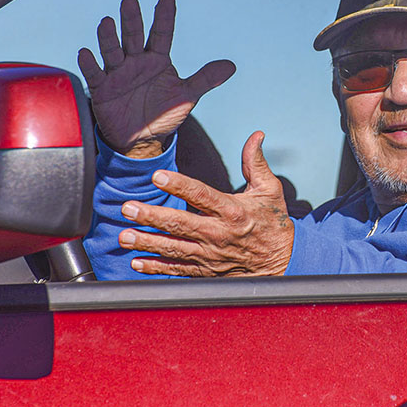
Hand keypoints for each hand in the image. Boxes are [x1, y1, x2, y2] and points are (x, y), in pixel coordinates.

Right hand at [77, 0, 234, 157]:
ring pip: (112, 51)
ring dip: (108, 37)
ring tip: (107, 22)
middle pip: (134, 36)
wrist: (142, 140)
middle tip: (130, 0)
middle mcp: (136, 62)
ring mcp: (118, 74)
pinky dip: (90, 64)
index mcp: (158, 61)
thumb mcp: (186, 96)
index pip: (162, 34)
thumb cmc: (163, 114)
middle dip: (132, 20)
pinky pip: (95, 74)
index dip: (164, 17)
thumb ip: (206, 79)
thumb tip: (231, 66)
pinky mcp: (103, 89)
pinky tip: (86, 53)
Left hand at [116, 131, 293, 276]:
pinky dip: (156, 267)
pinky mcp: (206, 270)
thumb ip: (256, 162)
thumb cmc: (273, 223)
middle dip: (152, 216)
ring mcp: (210, 254)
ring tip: (125, 236)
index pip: (202, 195)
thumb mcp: (270, 190)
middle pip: (180, 224)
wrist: (282, 261)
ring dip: (147, 242)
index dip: (180, 185)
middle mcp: (219, 234)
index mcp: (234, 211)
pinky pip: (178, 269)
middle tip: (128, 208)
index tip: (158, 176)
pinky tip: (137, 262)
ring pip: (174, 248)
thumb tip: (256, 136)